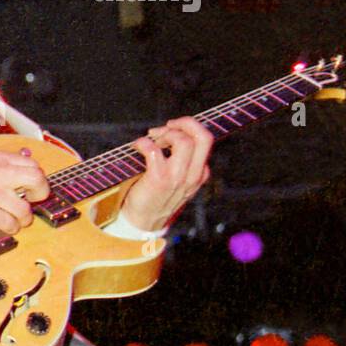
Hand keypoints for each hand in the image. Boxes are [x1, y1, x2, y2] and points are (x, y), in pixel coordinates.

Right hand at [0, 150, 49, 233]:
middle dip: (40, 193)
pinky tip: (8, 227)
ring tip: (19, 220)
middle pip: (36, 181)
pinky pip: (9, 223)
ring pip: (24, 208)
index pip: (31, 165)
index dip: (38, 178)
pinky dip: (12, 228)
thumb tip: (22, 166)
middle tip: (34, 200)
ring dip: (25, 217)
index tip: (34, 186)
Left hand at [122, 117, 213, 232]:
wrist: (144, 221)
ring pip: (183, 142)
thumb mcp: (179, 179)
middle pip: (204, 137)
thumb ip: (182, 160)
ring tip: (152, 139)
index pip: (207, 140)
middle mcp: (193, 174)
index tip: (171, 128)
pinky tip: (138, 146)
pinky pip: (154, 151)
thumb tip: (168, 132)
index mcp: (200, 172)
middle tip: (166, 128)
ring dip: (165, 134)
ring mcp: (177, 177)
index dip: (189, 127)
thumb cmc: (156, 196)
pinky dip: (144, 143)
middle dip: (185, 123)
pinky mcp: (159, 180)